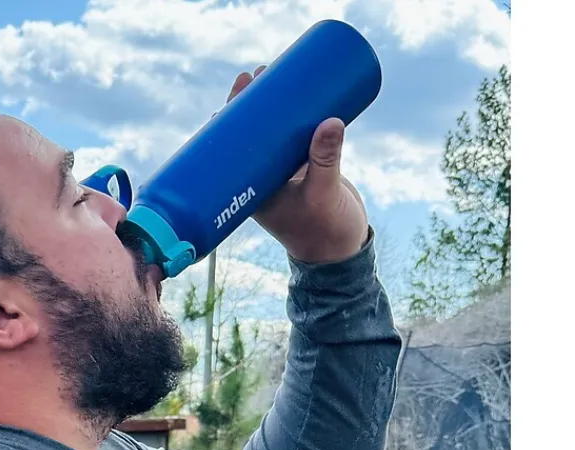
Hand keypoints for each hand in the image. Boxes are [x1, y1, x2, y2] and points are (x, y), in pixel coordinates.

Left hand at [226, 67, 369, 263]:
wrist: (343, 251)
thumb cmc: (326, 231)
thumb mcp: (324, 193)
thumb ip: (326, 160)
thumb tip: (330, 120)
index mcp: (255, 191)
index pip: (233, 151)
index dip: (231, 121)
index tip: (236, 93)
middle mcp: (265, 181)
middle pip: (251, 137)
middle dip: (252, 104)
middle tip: (256, 73)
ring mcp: (284, 175)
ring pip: (273, 133)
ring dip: (271, 106)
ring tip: (271, 73)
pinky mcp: (305, 170)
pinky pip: (295, 137)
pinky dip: (295, 116)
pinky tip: (296, 92)